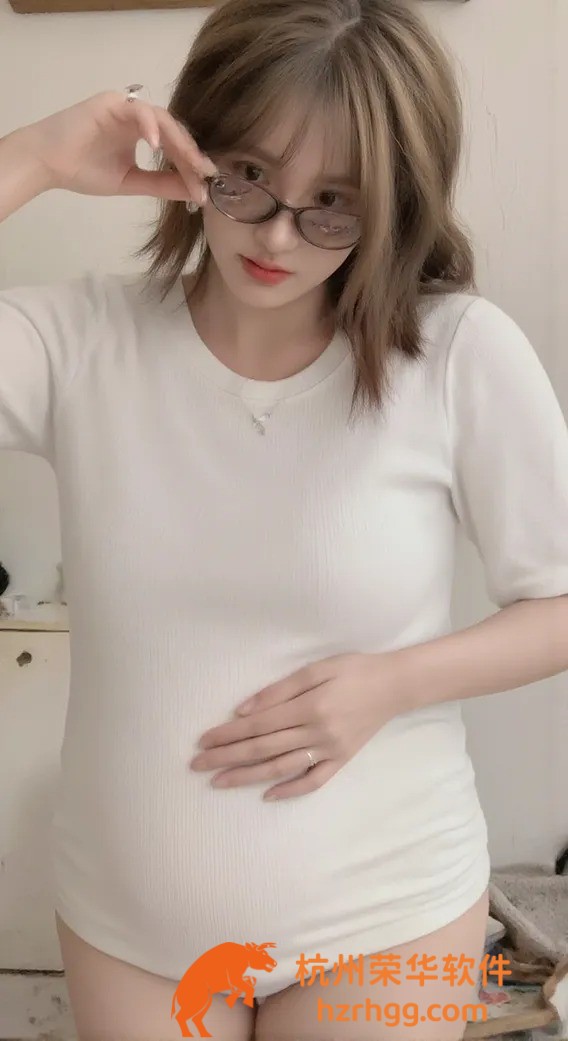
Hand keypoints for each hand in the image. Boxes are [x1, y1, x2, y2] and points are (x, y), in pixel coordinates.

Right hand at [18, 90, 215, 202]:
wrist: (47, 163)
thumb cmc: (83, 170)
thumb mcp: (130, 182)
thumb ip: (160, 183)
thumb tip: (193, 191)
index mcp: (142, 132)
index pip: (174, 146)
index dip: (191, 165)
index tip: (206, 187)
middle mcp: (137, 116)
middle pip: (174, 132)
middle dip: (192, 155)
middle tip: (207, 175)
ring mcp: (125, 107)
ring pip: (163, 120)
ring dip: (180, 143)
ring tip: (193, 164)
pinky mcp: (111, 103)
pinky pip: (138, 111)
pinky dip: (150, 126)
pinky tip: (157, 146)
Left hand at [189, 653, 404, 800]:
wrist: (395, 685)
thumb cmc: (354, 670)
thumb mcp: (316, 668)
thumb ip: (279, 690)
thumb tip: (244, 710)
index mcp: (309, 707)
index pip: (258, 725)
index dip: (228, 734)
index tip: (203, 740)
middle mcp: (317, 733)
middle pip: (263, 749)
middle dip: (227, 757)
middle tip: (197, 765)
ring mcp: (330, 751)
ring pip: (281, 768)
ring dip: (247, 777)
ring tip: (218, 782)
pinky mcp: (341, 761)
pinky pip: (313, 781)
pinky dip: (289, 790)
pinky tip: (266, 795)